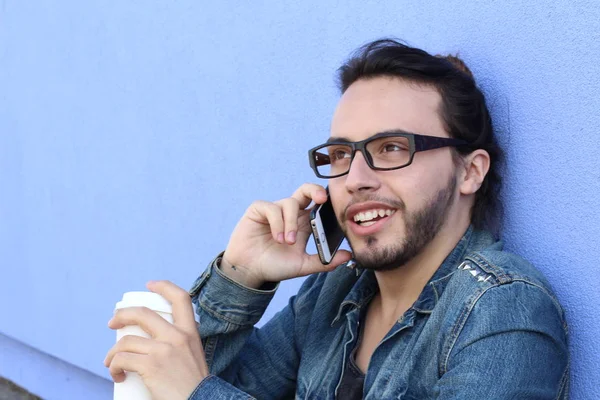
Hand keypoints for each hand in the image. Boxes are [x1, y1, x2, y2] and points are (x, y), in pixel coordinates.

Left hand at [104, 281, 208, 399]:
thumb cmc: (194, 386)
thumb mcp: (194, 356)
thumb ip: (181, 345)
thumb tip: (156, 342)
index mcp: (190, 332)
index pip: (181, 298)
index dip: (164, 287)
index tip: (150, 285)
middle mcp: (178, 336)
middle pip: (143, 313)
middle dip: (122, 315)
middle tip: (112, 323)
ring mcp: (164, 350)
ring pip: (126, 341)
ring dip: (112, 353)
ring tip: (111, 363)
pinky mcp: (151, 365)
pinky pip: (121, 359)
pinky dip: (113, 368)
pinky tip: (118, 376)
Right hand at [221, 183, 351, 287]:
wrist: (249, 271)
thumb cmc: (275, 266)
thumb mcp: (303, 265)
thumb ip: (325, 261)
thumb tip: (349, 255)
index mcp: (304, 223)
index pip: (318, 205)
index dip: (326, 201)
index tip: (335, 207)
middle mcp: (291, 213)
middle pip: (305, 190)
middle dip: (314, 190)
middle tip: (321, 200)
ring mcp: (275, 210)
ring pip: (290, 203)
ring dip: (291, 223)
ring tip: (287, 242)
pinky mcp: (259, 209)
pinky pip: (272, 208)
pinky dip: (277, 223)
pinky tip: (277, 238)